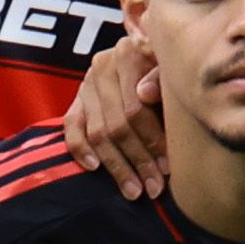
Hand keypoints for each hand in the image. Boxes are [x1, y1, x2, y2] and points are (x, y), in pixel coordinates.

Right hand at [64, 38, 167, 199]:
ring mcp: (87, 84)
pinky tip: (94, 168)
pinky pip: (71, 128)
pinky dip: (80, 149)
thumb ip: (161, 79)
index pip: (136, 107)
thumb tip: (146, 94)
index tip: (168, 168)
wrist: (151, 59)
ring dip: (116, 165)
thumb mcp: (172, 71)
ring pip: (97, 132)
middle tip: (154, 187)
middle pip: (117, 124)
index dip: (152, 141)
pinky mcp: (76, 100)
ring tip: (134, 190)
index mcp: (129, 52)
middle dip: (138, 160)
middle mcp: (103, 65)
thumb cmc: (170, 72)